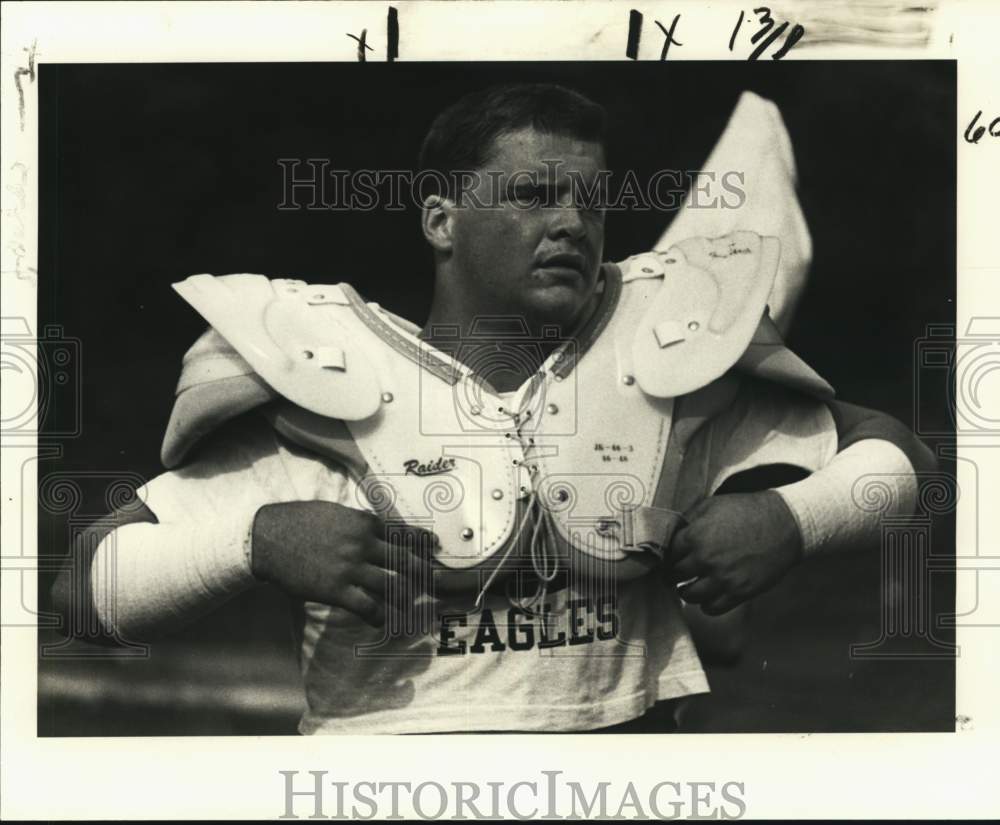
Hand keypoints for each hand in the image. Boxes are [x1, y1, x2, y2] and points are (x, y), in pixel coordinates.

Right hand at [251, 501, 438, 627]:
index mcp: (364, 523)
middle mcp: (363, 544)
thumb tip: (377, 528)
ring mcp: (351, 568)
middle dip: (424, 573)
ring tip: (408, 605)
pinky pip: (368, 607)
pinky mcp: (336, 590)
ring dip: (404, 598)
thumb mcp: (335, 512)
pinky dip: (380, 617)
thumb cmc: (299, 520)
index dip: (422, 542)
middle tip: (435, 582)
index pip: (403, 534)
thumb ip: (359, 521)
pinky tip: (382, 621)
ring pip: (392, 586)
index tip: (433, 548)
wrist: (267, 537)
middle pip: (405, 562)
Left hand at [668, 491, 802, 615]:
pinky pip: (711, 608)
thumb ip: (689, 520)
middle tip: (675, 574)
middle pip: (675, 575)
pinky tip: (708, 597)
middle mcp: (705, 559)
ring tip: (688, 587)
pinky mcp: (739, 592)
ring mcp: (722, 578)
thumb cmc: (747, 511)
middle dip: (673, 574)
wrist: (785, 524)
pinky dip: (706, 605)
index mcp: (695, 536)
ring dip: (687, 591)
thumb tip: (671, 534)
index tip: (671, 558)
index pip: (668, 553)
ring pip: (689, 595)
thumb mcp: (712, 505)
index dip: (669, 555)